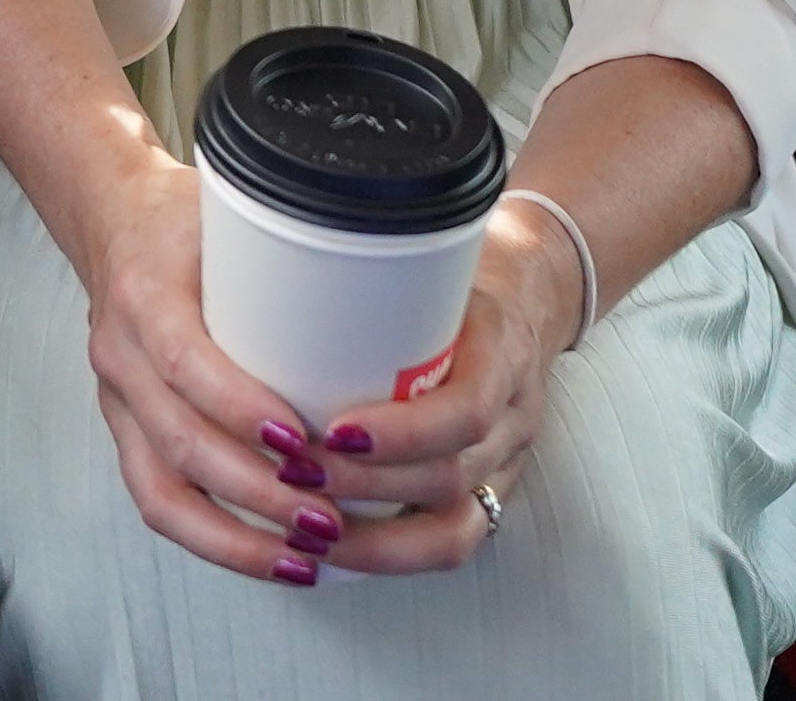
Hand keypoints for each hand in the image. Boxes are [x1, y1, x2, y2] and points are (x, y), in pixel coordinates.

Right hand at [69, 155, 361, 586]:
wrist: (113, 220)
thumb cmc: (184, 221)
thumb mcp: (232, 213)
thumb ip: (294, 250)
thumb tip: (399, 282)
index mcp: (144, 292)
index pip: (183, 360)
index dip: (241, 407)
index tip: (304, 438)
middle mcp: (120, 351)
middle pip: (179, 440)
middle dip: (259, 490)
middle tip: (330, 513)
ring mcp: (118, 398)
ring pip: (162, 488)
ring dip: (238, 534)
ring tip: (309, 553)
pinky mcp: (127, 429)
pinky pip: (158, 500)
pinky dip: (215, 540)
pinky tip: (273, 557)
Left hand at [299, 206, 582, 575]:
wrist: (530, 289)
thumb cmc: (461, 272)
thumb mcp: (433, 256)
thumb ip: (368, 261)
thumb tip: (265, 239)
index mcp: (501, 352)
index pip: (468, 409)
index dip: (403, 432)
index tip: (335, 430)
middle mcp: (513, 418)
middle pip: (450, 477)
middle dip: (366, 487)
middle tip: (293, 474)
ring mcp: (504, 463)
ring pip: (452, 529)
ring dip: (371, 538)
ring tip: (300, 528)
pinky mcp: (486, 491)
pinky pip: (448, 542)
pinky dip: (389, 555)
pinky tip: (331, 554)